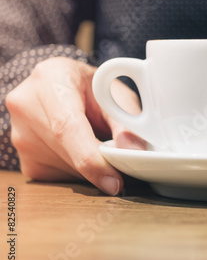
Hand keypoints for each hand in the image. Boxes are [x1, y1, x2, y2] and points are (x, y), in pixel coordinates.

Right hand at [6, 57, 146, 194]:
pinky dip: (81, 172)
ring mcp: (20, 134)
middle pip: (67, 152)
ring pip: (65, 170)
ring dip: (93, 169)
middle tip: (124, 162)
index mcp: (51, 78)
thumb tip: (134, 151)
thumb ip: (129, 121)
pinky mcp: (25, 159)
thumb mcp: (119, 94)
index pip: (67, 127)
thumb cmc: (96, 86)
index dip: (92, 159)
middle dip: (101, 165)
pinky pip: (59, 178)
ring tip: (101, 143)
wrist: (68, 84)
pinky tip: (85, 150)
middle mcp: (26, 105)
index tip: (115, 181)